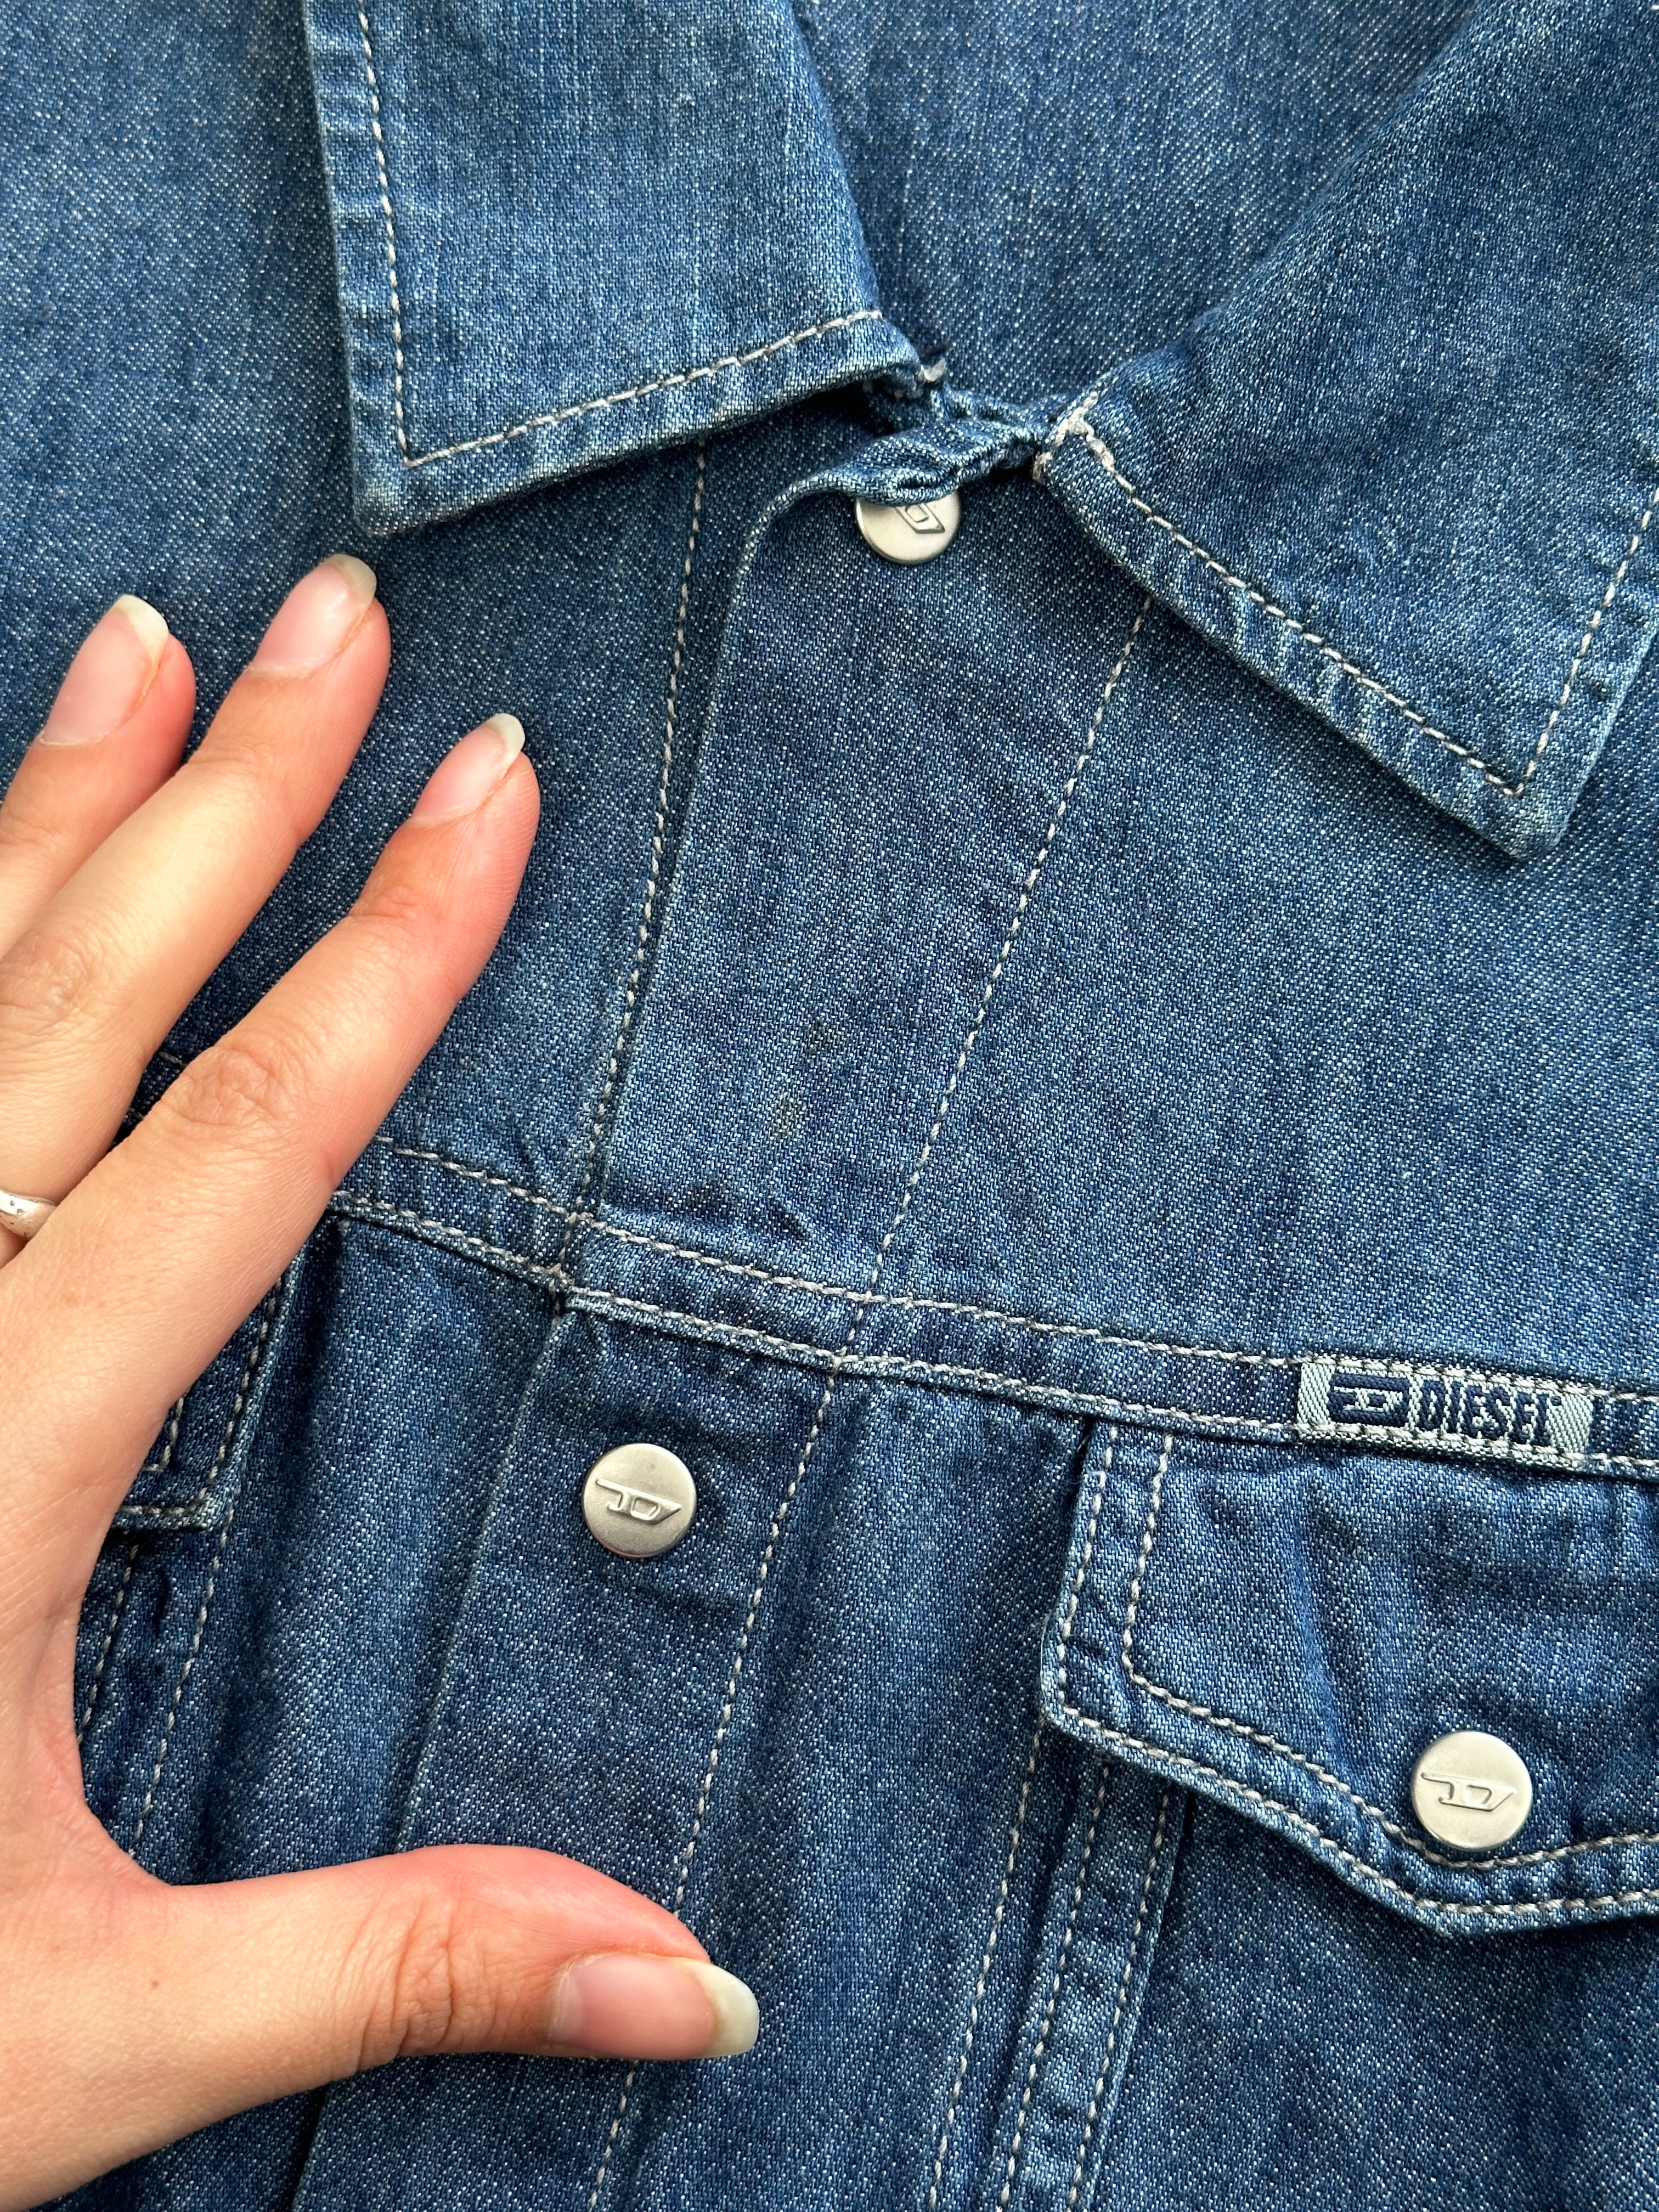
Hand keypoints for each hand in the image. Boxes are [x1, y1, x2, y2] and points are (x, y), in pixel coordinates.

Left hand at [0, 561, 756, 2208]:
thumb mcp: (96, 2034)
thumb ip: (398, 1963)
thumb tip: (704, 1988)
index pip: (240, 1151)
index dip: (385, 955)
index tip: (488, 783)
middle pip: (75, 1007)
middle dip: (230, 795)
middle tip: (334, 614)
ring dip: (53, 815)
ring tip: (145, 649)